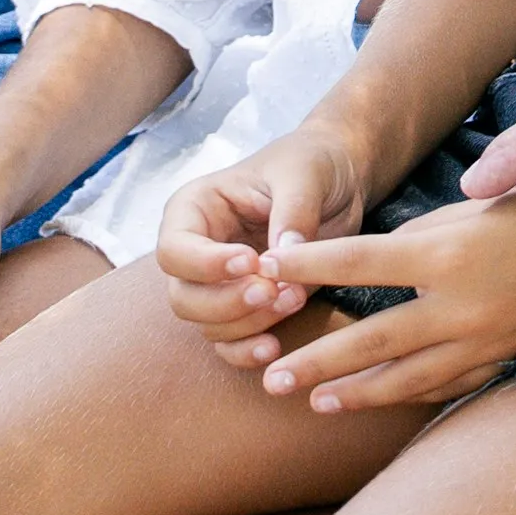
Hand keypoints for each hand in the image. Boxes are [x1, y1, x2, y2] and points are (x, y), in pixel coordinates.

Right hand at [156, 126, 372, 352]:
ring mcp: (217, 284)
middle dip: (227, 302)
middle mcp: (197, 251)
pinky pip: (229, 344)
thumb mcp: (305, 172)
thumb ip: (293, 210)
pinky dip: (246, 352)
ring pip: (207, 326)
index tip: (251, 261)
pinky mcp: (244, 308)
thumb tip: (283, 258)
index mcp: (195, 209)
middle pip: (183, 297)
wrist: (340, 179)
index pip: (175, 250)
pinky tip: (274, 347)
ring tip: (295, 298)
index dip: (206, 265)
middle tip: (274, 291)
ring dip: (249, 323)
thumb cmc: (312, 163)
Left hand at [246, 197, 515, 413]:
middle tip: (270, 380)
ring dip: (356, 392)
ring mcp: (489, 340)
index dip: (310, 265)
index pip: (361, 261)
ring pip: (407, 377)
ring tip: (314, 403)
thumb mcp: (488, 205)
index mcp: (452, 253)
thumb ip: (428, 236)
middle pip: (372, 340)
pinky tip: (385, 398)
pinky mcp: (509, 356)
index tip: (267, 268)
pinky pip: (450, 384)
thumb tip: (382, 262)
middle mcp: (464, 305)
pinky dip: (412, 394)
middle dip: (316, 362)